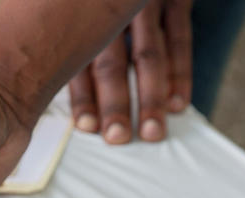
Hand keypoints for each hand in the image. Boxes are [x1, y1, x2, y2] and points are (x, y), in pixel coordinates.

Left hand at [68, 0, 192, 143]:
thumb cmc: (98, 4)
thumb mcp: (81, 16)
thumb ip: (75, 45)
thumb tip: (64, 96)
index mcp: (81, 16)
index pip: (78, 59)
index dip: (82, 95)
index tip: (87, 127)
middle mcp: (109, 7)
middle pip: (110, 60)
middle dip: (114, 103)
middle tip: (117, 138)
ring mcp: (144, 1)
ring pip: (147, 54)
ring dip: (150, 97)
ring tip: (152, 132)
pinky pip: (179, 37)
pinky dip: (179, 73)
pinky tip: (177, 104)